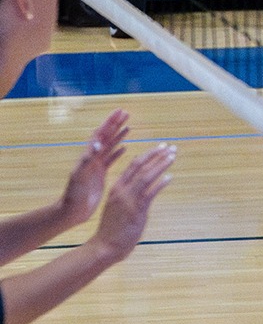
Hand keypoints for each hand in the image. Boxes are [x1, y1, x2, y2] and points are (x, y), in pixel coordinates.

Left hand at [59, 110, 130, 226]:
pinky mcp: (99, 175)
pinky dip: (118, 152)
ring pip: (110, 146)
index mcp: (88, 157)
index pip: (100, 135)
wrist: (71, 211)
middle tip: (126, 113)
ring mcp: (96, 166)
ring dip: (118, 136)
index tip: (120, 111)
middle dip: (115, 124)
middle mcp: (92, 158)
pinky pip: (110, 160)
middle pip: (106, 137)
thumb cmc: (74, 195)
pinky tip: (125, 148)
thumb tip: (97, 144)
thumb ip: (87, 160)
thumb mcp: (80, 177)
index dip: (110, 122)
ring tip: (129, 126)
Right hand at [86, 143, 174, 264]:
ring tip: (173, 156)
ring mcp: (129, 200)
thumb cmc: (112, 228)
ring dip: (161, 165)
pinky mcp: (136, 210)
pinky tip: (170, 177)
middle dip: (156, 155)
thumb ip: (129, 195)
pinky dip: (160, 183)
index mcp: (116, 188)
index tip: (160, 147)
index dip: (148, 155)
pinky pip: (150, 193)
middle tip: (170, 146)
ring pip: (146, 176)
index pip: (134, 165)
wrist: (105, 246)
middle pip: (140, 167)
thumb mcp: (118, 206)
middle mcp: (122, 191)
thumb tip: (144, 188)